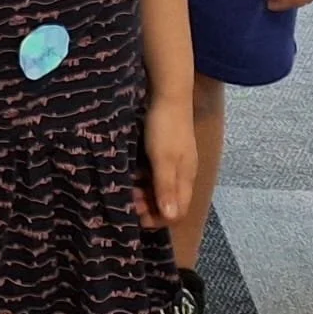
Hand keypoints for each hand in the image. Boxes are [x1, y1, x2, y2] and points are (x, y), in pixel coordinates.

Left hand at [135, 93, 196, 229]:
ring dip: (145, 193)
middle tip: (127, 202)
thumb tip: (171, 218)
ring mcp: (176, 161)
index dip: (158, 219)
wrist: (169, 94)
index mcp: (186, 179)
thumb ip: (166, 187)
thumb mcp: (163, 159)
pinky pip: (156, 173)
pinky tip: (131, 172)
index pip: (177, 212)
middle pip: (169, 201)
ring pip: (161, 187)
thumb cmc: (165, 128)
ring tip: (126, 189)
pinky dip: (144, 178)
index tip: (136, 217)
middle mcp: (183, 174)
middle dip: (149, 207)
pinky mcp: (167, 150)